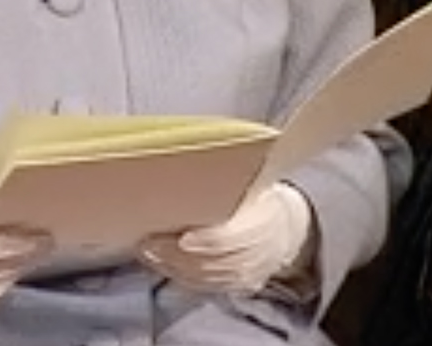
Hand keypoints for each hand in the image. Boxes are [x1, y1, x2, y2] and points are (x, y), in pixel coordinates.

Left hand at [137, 183, 314, 294]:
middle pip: (212, 262)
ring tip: (146, 250)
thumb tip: (201, 146)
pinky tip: (159, 262)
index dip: (208, 242)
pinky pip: (204, 286)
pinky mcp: (234, 285)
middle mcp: (256, 254)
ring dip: (172, 265)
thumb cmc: (260, 198)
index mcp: (264, 222)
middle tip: (147, 241)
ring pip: (204, 277)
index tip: (183, 238)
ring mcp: (246, 273)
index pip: (232, 239)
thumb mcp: (257, 184)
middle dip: (176, 254)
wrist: (285, 230)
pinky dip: (179, 276)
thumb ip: (234, 177)